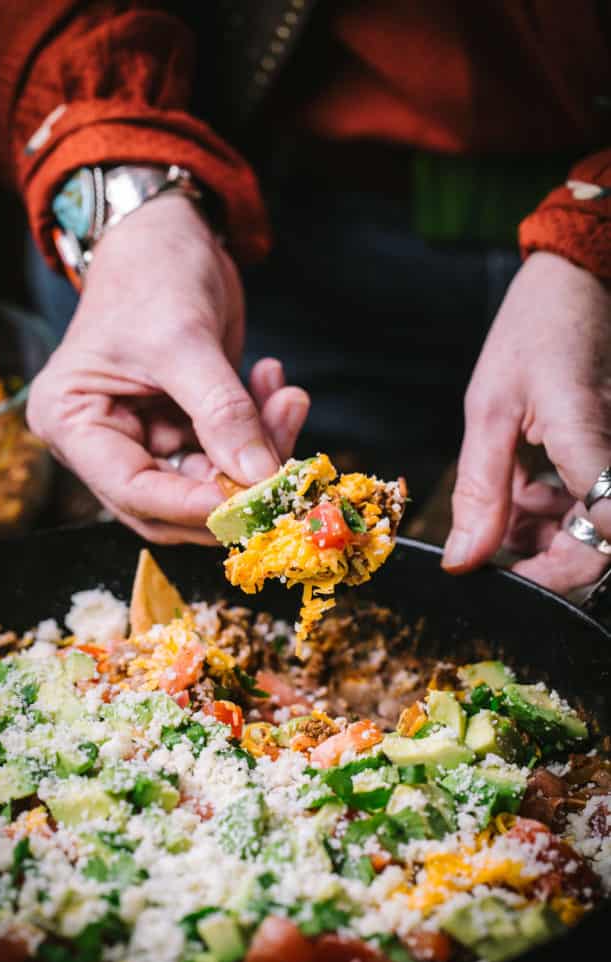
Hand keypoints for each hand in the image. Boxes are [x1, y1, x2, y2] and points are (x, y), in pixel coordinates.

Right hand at [27, 195, 309, 542]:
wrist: (169, 233)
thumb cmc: (152, 272)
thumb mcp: (182, 339)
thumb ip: (221, 410)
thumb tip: (261, 477)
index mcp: (73, 422)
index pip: (132, 491)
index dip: (191, 505)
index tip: (249, 500)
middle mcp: (105, 442)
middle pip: (174, 501)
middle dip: (235, 484)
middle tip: (287, 461)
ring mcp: (148, 437)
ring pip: (213, 481)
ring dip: (260, 450)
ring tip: (287, 399)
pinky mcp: (187, 428)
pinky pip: (231, 453)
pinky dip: (263, 428)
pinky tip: (276, 385)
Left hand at [443, 252, 610, 592]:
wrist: (579, 283)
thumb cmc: (532, 333)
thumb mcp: (488, 411)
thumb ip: (480, 491)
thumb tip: (464, 561)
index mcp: (590, 434)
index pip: (608, 528)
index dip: (562, 573)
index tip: (514, 579)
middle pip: (602, 543)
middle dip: (547, 560)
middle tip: (496, 550)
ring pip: (597, 527)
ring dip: (547, 536)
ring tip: (503, 508)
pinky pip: (596, 500)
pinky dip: (558, 511)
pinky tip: (523, 492)